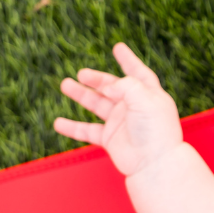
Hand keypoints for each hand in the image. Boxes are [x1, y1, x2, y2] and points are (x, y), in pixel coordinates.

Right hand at [53, 43, 182, 177]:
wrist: (153, 164)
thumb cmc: (155, 131)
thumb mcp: (144, 98)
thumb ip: (125, 85)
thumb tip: (108, 87)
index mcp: (148, 95)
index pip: (137, 73)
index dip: (128, 60)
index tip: (118, 48)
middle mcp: (134, 107)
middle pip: (112, 87)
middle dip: (96, 79)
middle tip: (81, 74)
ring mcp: (121, 123)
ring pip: (97, 104)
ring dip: (81, 95)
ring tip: (65, 85)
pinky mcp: (111, 139)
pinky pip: (88, 131)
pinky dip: (73, 127)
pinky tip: (58, 123)